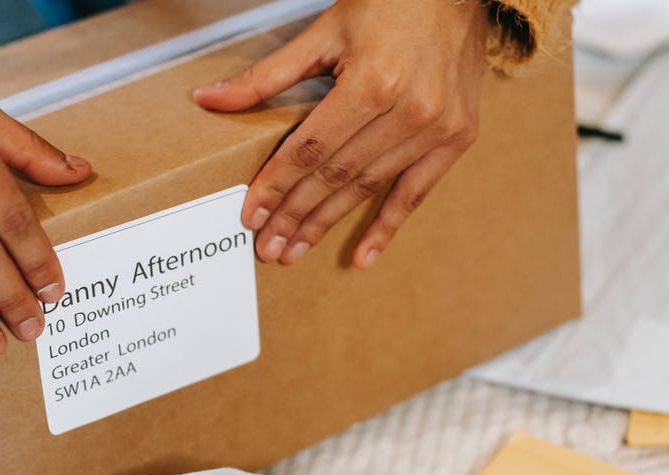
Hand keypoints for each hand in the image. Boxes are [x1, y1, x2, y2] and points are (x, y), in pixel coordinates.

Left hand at [193, 0, 486, 267]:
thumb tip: (209, 100)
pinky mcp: (458, 138)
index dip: (276, 186)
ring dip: (328, 223)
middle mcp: (408, 111)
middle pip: (336, 176)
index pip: (309, 150)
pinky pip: (416, 193)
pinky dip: (388, 227)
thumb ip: (268, 75)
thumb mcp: (324, 32)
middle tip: (269, 247)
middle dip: (296, 215)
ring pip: (369, 188)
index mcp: (371, 83)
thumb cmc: (390, 2)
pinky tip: (362, 256)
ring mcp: (436, 128)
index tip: (251, 216)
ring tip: (296, 250)